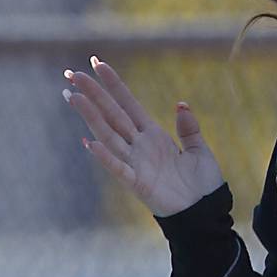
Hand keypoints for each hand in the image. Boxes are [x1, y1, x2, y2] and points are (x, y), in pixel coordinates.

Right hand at [62, 58, 224, 216]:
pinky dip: (104, 156)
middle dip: (92, 93)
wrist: (205, 213)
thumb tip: (181, 103)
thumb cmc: (202, 184)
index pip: (127, 103)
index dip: (113, 84)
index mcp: (153, 134)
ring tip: (72, 96)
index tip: (97, 63)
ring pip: (108, 134)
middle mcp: (139, 145)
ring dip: (90, 116)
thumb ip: (188, 127)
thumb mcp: (198, 149)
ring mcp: (136, 163)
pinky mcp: (138, 184)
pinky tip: (89, 142)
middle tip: (71, 73)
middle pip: (111, 113)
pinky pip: (118, 168)